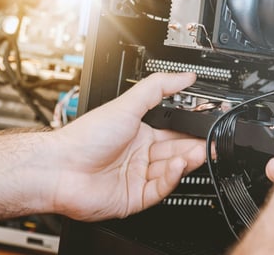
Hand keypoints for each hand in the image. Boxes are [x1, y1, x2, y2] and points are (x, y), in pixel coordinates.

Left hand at [46, 73, 205, 220]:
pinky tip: (177, 166)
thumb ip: (158, 88)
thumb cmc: (85, 137)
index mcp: (139, 133)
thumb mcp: (127, 104)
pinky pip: (161, 189)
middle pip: (176, 151)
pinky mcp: (135, 198)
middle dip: (195, 146)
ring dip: (186, 161)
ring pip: (171, 170)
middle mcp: (140, 155)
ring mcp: (137, 177)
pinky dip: (171, 177)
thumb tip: (184, 76)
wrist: (61, 168)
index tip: (208, 125)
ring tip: (198, 152)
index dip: (192, 129)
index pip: (174, 131)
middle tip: (211, 142)